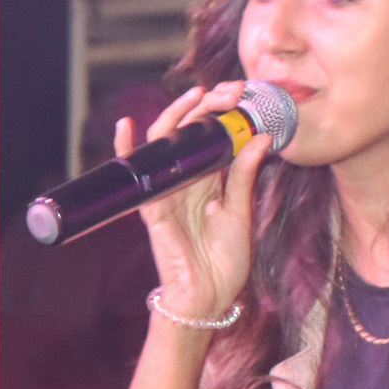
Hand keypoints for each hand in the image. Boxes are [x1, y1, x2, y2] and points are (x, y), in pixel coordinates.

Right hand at [117, 83, 272, 322]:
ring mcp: (166, 191)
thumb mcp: (241, 212)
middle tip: (229, 90)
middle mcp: (185, 179)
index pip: (211, 135)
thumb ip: (245, 175)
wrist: (208, 298)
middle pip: (188, 132)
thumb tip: (261, 137)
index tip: (244, 93)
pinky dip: (128, 150)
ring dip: (178, 116)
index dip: (224, 112)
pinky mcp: (153, 208)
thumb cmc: (223, 262)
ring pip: (164, 143)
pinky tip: (126, 127)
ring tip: (196, 95)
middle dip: (207, 106)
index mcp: (208, 179)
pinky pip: (138, 175)